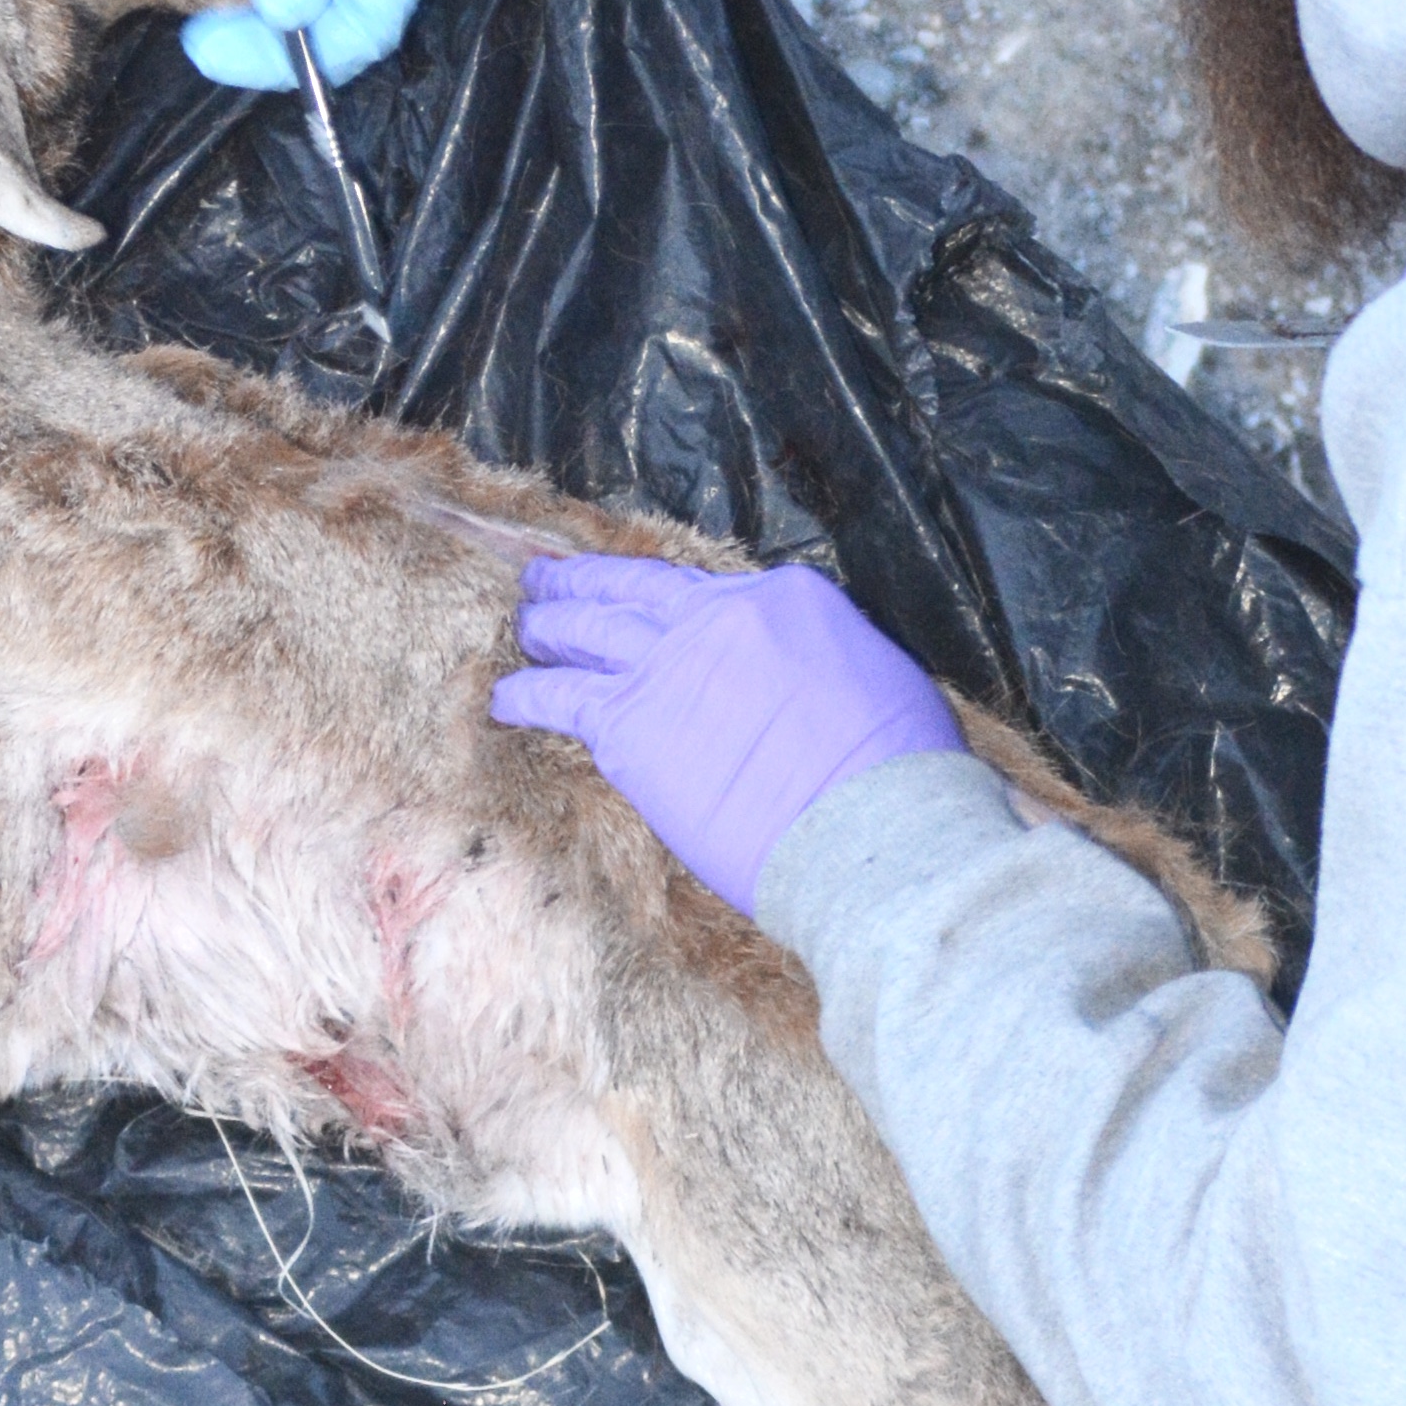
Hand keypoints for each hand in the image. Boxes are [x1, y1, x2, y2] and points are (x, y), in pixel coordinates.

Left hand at [490, 552, 960, 911]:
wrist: (872, 826)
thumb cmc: (901, 771)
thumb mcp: (884, 679)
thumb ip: (827, 662)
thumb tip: (810, 680)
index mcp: (786, 597)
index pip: (707, 588)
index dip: (669, 598)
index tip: (647, 601)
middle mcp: (718, 617)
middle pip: (633, 588)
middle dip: (586, 581)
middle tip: (549, 579)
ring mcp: (667, 666)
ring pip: (586, 629)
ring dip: (547, 623)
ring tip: (523, 623)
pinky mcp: (629, 726)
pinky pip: (558, 698)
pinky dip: (525, 695)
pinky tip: (504, 699)